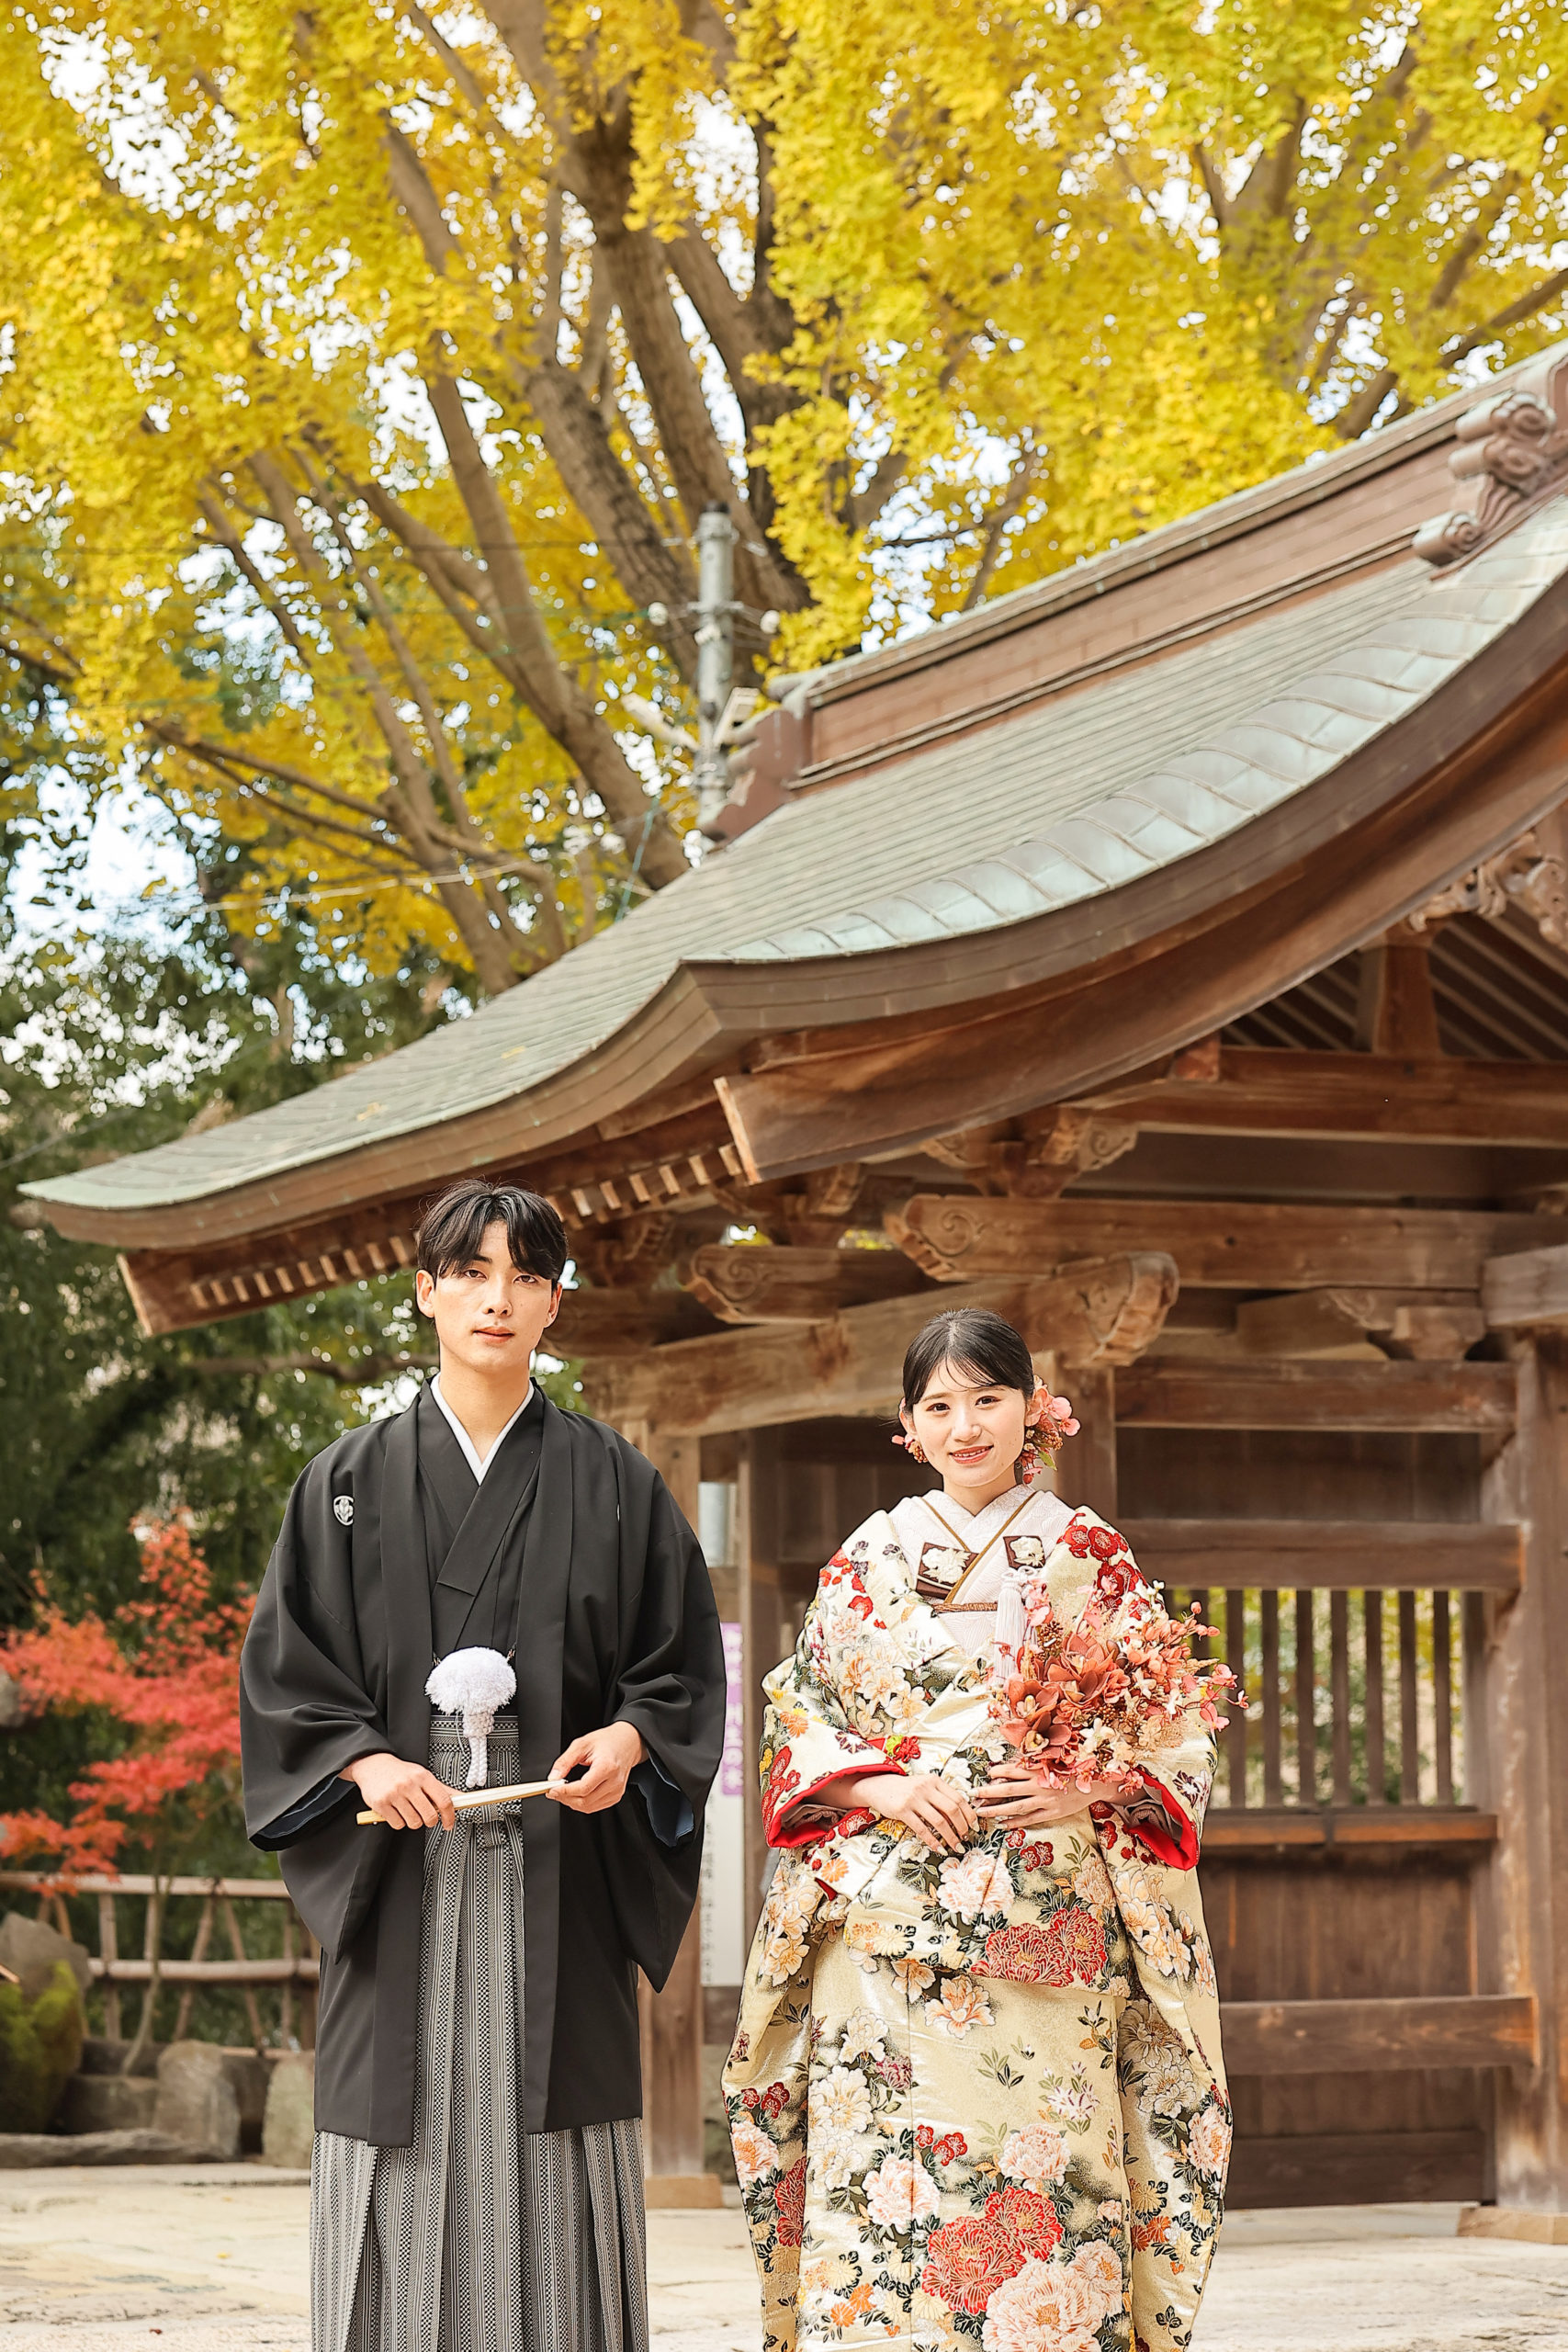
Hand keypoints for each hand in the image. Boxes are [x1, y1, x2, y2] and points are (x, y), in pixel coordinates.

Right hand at [345, 1751, 456, 1831]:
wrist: (373, 1765)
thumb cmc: (401, 1773)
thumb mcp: (423, 1775)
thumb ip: (442, 1789)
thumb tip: (461, 1798)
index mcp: (423, 1777)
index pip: (444, 1800)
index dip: (449, 1816)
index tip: (449, 1823)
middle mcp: (409, 1784)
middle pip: (429, 1815)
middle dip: (430, 1821)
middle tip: (426, 1817)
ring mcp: (394, 1794)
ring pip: (413, 1822)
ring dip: (413, 1821)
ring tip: (409, 1810)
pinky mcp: (381, 1804)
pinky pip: (397, 1824)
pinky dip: (399, 1822)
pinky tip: (397, 1811)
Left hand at [547, 1722, 644, 1813]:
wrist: (626, 1743)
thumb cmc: (607, 1741)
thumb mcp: (582, 1744)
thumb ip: (565, 1761)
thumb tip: (553, 1777)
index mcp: (607, 1767)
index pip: (583, 1788)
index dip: (565, 1792)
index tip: (552, 1789)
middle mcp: (615, 1782)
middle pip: (585, 1801)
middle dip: (565, 1798)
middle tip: (553, 1791)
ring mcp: (617, 1791)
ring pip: (589, 1807)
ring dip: (572, 1803)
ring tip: (562, 1792)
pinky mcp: (616, 1796)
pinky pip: (595, 1807)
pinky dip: (582, 1804)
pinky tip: (575, 1794)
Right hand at [841, 1771, 978, 1854]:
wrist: (879, 1786)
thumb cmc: (907, 1789)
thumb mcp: (925, 1787)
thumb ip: (941, 1797)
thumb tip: (962, 1816)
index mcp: (935, 1781)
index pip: (958, 1798)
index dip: (969, 1814)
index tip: (975, 1826)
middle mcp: (925, 1788)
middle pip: (952, 1809)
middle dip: (962, 1827)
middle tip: (966, 1838)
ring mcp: (913, 1799)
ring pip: (939, 1821)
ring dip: (951, 1837)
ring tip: (957, 1846)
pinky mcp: (902, 1810)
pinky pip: (922, 1829)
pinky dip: (933, 1841)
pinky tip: (939, 1849)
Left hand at [972, 1761, 1128, 1828]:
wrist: (1095, 1782)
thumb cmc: (1071, 1768)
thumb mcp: (1052, 1760)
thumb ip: (1033, 1762)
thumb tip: (1011, 1763)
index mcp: (1039, 1768)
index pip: (1012, 1769)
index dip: (997, 1771)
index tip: (985, 1774)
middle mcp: (1040, 1784)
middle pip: (1009, 1789)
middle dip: (989, 1792)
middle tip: (973, 1795)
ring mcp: (1046, 1800)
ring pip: (1016, 1806)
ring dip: (997, 1810)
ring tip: (982, 1812)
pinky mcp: (1052, 1813)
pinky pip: (1030, 1819)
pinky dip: (1015, 1822)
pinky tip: (1003, 1825)